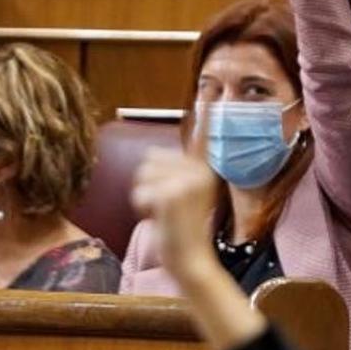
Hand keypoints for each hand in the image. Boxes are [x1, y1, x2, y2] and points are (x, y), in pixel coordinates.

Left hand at [131, 111, 217, 281]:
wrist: (191, 260)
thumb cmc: (181, 231)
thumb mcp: (184, 197)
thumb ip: (175, 176)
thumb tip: (152, 160)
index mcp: (204, 171)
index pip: (204, 137)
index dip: (207, 111)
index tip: (211, 89)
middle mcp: (200, 172)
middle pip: (151, 159)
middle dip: (148, 183)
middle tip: (166, 206)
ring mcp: (187, 182)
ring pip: (143, 174)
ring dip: (144, 196)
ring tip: (162, 212)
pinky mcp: (173, 194)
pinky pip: (140, 193)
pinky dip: (142, 209)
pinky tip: (160, 220)